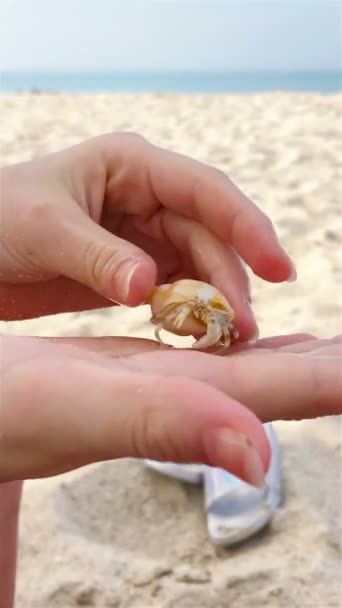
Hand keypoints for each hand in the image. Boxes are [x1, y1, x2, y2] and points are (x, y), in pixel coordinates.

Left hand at [1, 133, 294, 339]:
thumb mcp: (44, 229)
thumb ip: (99, 257)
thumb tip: (148, 288)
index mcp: (132, 166)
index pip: (205, 192)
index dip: (246, 227)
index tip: (277, 268)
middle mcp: (147, 198)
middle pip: (208, 237)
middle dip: (230, 281)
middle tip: (243, 329)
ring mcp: (143, 236)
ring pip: (198, 268)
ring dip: (215, 302)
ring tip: (229, 340)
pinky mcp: (135, 271)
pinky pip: (175, 291)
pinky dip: (189, 314)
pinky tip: (198, 338)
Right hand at [2, 333, 339, 484]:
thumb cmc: (9, 413)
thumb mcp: (80, 409)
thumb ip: (167, 426)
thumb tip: (258, 457)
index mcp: (180, 405)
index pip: (278, 393)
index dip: (330, 382)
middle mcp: (177, 401)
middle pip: (274, 383)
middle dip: (325, 367)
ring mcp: (155, 386)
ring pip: (242, 369)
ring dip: (294, 357)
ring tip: (332, 346)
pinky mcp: (130, 370)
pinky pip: (200, 354)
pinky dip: (236, 342)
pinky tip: (248, 338)